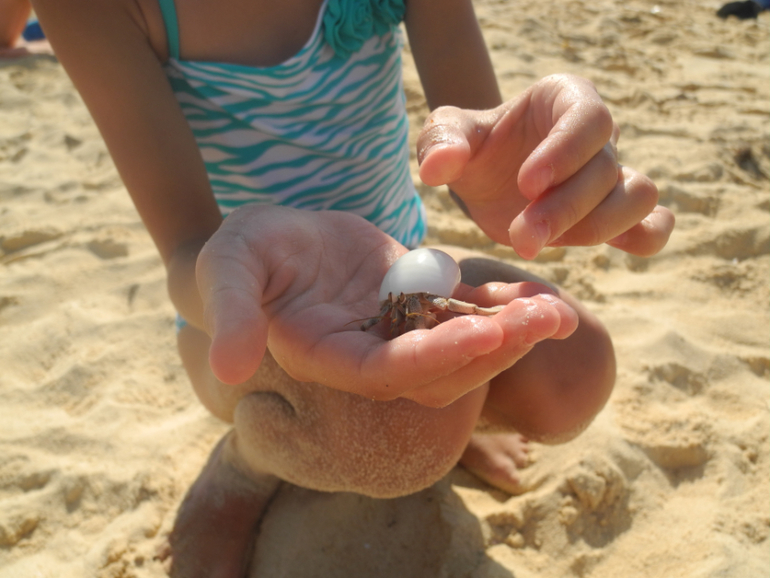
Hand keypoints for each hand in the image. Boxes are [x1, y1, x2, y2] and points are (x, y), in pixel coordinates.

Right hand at [195, 205, 577, 406]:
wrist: (272, 238)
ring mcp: (398, 332)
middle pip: (441, 371)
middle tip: (550, 320)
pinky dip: (502, 305)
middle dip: (495, 349)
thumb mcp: (227, 268)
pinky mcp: (418, 304)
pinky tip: (542, 293)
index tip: (485, 333)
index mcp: (328, 356)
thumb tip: (228, 367)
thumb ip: (229, 313)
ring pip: (463, 346)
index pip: (387, 373)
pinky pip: (465, 310)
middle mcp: (369, 356)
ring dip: (511, 332)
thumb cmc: (243, 251)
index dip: (435, 357)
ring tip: (560, 310)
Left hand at [417, 74, 674, 259]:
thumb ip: (440, 142)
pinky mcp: (615, 214)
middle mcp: (599, 135)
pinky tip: (619, 247)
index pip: (589, 118)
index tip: (526, 184)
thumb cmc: (472, 148)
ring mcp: (613, 175)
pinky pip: (653, 224)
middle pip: (607, 168)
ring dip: (597, 228)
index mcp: (564, 99)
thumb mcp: (447, 135)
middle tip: (520, 236)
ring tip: (542, 244)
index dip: (565, 153)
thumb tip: (438, 166)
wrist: (486, 178)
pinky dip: (645, 237)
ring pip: (638, 197)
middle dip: (564, 208)